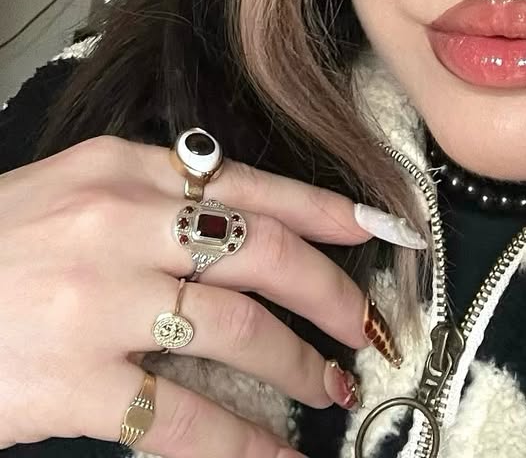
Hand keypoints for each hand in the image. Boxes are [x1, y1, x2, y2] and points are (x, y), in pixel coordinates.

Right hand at [0, 132, 395, 454]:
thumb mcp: (67, 195)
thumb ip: (148, 201)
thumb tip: (239, 228)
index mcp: (122, 171)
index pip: (252, 184)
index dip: (328, 209)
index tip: (381, 229)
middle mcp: (121, 223)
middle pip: (264, 252)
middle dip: (331, 291)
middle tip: (365, 324)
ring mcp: (101, 302)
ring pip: (240, 332)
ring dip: (300, 365)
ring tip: (329, 387)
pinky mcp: (75, 381)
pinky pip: (185, 420)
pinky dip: (245, 445)